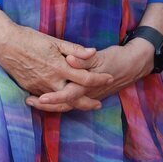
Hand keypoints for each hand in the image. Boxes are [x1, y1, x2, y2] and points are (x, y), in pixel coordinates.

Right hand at [0, 13, 113, 110]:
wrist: (4, 44)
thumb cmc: (30, 39)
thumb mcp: (54, 41)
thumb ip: (74, 49)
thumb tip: (93, 52)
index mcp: (59, 67)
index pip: (85, 78)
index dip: (99, 79)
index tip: (109, 78)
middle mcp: (51, 81)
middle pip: (74, 98)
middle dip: (88, 103)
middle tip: (98, 104)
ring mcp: (40, 87)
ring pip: (60, 101)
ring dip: (73, 105)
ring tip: (83, 105)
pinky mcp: (31, 89)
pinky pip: (47, 100)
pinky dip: (57, 103)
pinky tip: (63, 102)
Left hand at [29, 40, 154, 112]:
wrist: (133, 65)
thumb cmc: (116, 59)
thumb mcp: (100, 56)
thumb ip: (83, 58)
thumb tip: (70, 59)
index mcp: (87, 84)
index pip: (67, 94)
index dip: (53, 97)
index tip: (39, 97)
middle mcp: (86, 94)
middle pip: (63, 104)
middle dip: (46, 105)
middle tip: (28, 101)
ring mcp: (87, 96)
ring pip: (66, 105)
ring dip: (50, 105)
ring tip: (31, 101)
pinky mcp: (88, 94)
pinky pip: (71, 102)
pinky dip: (58, 102)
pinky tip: (46, 98)